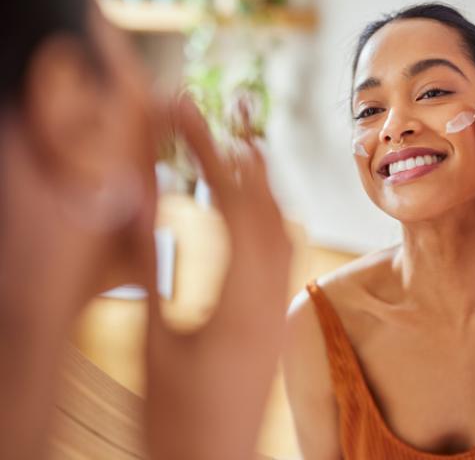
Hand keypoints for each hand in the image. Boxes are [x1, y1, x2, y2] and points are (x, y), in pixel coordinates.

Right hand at [145, 94, 292, 459]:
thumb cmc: (179, 417)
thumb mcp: (155, 342)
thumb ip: (152, 270)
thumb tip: (141, 203)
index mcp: (239, 301)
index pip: (230, 203)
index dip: (208, 150)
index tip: (187, 111)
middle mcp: (272, 298)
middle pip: (268, 206)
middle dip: (246, 151)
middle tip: (231, 105)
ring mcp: (279, 309)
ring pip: (283, 229)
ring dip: (265, 182)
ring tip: (247, 142)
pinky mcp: (276, 321)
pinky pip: (285, 255)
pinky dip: (271, 218)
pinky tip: (259, 208)